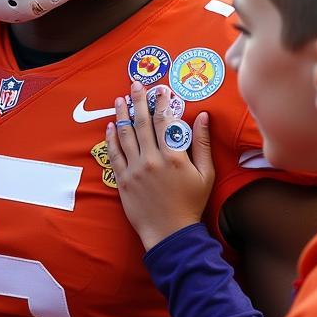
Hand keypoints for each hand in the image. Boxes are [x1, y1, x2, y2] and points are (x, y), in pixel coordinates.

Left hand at [105, 81, 214, 249]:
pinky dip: (111, 138)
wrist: (170, 232)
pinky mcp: (123, 180)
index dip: (161, 103)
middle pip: (143, 123)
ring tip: (119, 100)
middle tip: (135, 84)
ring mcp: (135, 170)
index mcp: (174, 157)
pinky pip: (114, 154)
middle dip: (138, 101)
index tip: (160, 90)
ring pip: (125, 135)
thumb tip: (202, 116)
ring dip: (122, 115)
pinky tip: (111, 126)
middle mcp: (152, 160)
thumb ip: (203, 143)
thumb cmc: (191, 203)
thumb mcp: (205, 174)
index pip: (165, 122)